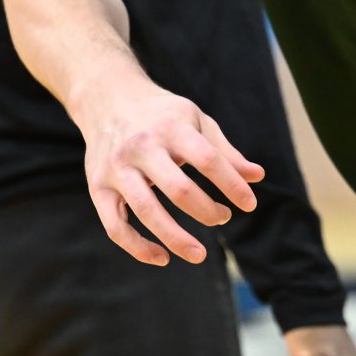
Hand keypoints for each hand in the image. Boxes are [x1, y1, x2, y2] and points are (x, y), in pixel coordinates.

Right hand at [77, 68, 264, 265]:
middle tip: (223, 218)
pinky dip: (138, 247)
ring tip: (199, 254)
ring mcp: (117, 168)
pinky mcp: (98, 186)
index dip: (232, 184)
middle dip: (207, 211)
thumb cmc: (161, 115)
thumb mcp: (196, 121)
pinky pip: (115, 226)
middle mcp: (142, 146)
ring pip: (146, 210)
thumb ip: (224, 151)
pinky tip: (162, 257)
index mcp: (171, 127)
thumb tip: (258, 177)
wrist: (107, 98)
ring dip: (175, 238)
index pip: (207, 159)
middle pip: (178, 189)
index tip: (249, 204)